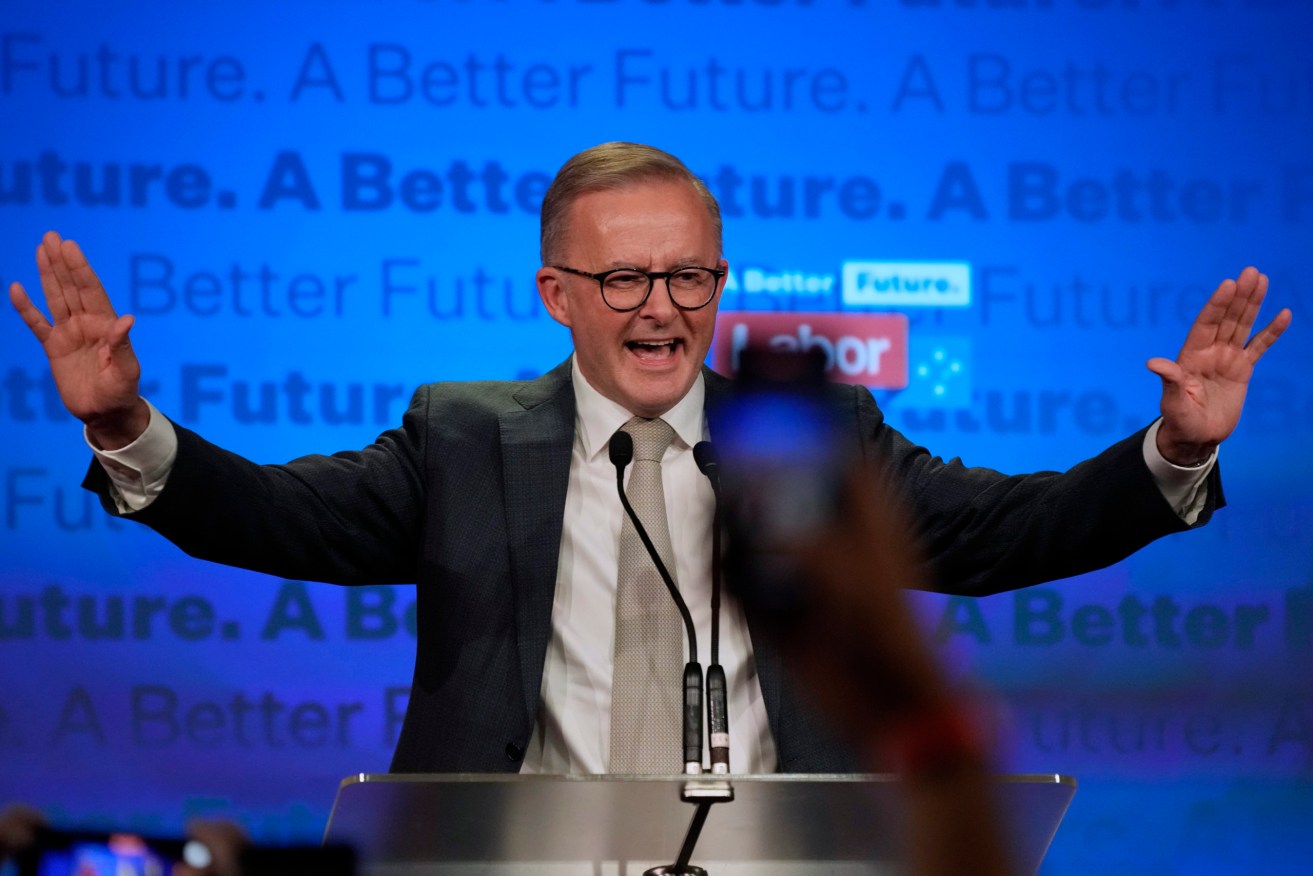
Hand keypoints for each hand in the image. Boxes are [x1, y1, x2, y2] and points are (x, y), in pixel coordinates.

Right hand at [9, 231, 148, 448]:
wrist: (105, 413)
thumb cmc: (121, 391)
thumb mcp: (126, 370)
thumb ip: (123, 345)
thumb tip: (127, 319)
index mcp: (105, 325)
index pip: (91, 290)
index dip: (80, 269)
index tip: (70, 246)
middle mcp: (87, 323)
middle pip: (71, 287)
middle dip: (63, 262)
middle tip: (52, 237)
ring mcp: (69, 333)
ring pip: (55, 297)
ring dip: (48, 274)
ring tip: (41, 249)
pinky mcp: (53, 347)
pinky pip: (36, 323)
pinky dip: (26, 308)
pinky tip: (16, 288)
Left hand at [1148, 267, 1290, 465]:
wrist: (1196, 437)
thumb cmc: (1180, 420)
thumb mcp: (1173, 402)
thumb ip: (1170, 381)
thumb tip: (1153, 363)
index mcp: (1191, 356)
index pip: (1206, 324)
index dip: (1217, 304)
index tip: (1228, 284)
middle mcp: (1210, 352)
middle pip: (1227, 318)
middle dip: (1239, 296)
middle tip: (1251, 271)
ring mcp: (1227, 358)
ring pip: (1242, 326)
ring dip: (1252, 304)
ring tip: (1262, 279)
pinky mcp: (1242, 370)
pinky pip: (1259, 347)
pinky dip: (1271, 332)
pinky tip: (1283, 314)